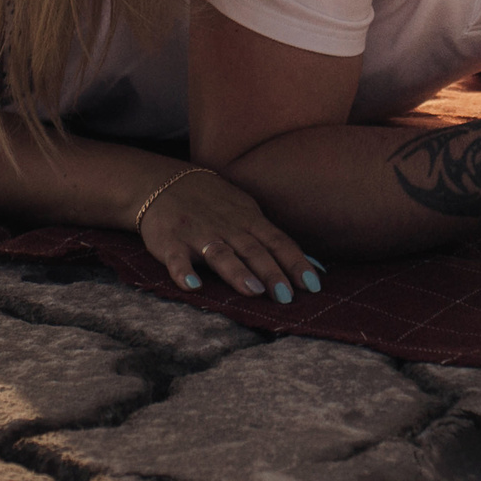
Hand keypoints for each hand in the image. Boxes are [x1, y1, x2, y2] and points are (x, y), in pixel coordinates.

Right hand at [137, 167, 321, 304]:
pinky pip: (177, 259)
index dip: (295, 262)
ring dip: (237, 272)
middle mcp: (226, 226)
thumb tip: (316, 268)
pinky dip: (183, 272)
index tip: (313, 285)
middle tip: (287, 297)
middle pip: (253, 250)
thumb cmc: (215, 205)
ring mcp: (198, 234)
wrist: (164, 184)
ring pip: (221, 254)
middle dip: (271, 272)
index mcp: (248, 220)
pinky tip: (192, 286)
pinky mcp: (170, 242)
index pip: (277, 242)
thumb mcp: (248, 214)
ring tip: (253, 290)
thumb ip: (275, 241)